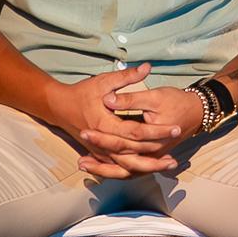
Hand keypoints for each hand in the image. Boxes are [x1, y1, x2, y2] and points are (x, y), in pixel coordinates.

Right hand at [49, 66, 200, 179]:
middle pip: (134, 155)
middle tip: (178, 155)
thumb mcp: (104, 81)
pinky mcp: (100, 155)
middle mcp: (103, 142)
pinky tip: (152, 167)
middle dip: (157, 155)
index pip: (137, 132)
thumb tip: (147, 67)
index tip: (176, 128)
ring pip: (128, 166)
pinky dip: (136, 169)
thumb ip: (127, 77)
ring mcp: (100, 151)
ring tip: (170, 164)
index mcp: (105, 124)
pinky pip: (120, 167)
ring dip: (149, 167)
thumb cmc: (81, 93)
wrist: (59, 107)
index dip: (157, 131)